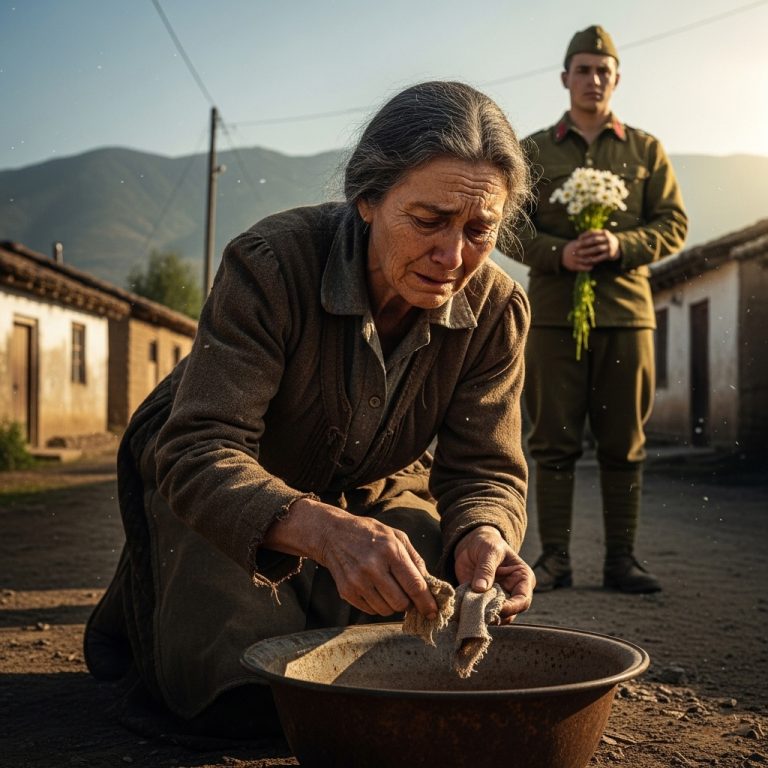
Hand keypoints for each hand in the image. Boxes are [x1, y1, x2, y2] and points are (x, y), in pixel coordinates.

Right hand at [264, 497, 438, 618]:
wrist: (333, 534)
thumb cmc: (370, 534)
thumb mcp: (396, 536)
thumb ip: (415, 559)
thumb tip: (430, 585)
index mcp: (390, 550)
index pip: (414, 585)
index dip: (426, 602)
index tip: (432, 612)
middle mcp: (373, 566)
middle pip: (401, 603)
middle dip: (408, 604)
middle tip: (407, 596)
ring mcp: (357, 580)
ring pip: (386, 610)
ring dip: (392, 605)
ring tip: (388, 589)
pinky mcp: (346, 591)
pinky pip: (370, 611)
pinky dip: (377, 605)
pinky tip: (374, 589)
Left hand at [453, 526, 533, 623]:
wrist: (472, 544)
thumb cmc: (487, 543)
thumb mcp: (489, 550)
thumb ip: (486, 569)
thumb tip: (480, 589)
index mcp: (522, 579)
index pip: (523, 600)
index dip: (512, 607)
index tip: (497, 607)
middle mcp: (512, 592)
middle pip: (509, 613)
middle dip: (495, 613)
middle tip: (479, 608)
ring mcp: (497, 598)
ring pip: (494, 616)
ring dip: (482, 614)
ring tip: (470, 606)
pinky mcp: (482, 601)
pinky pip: (479, 612)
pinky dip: (471, 612)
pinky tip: (463, 606)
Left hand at [562, 229, 619, 271]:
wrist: (618, 248)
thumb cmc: (605, 241)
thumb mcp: (601, 236)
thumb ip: (593, 236)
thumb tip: (579, 238)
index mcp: (604, 232)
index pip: (593, 232)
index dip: (585, 235)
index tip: (578, 238)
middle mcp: (608, 238)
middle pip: (594, 240)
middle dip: (584, 243)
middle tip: (576, 246)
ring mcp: (609, 246)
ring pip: (596, 249)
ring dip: (586, 251)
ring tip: (579, 253)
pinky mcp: (610, 255)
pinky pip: (599, 257)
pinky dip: (592, 259)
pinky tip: (585, 260)